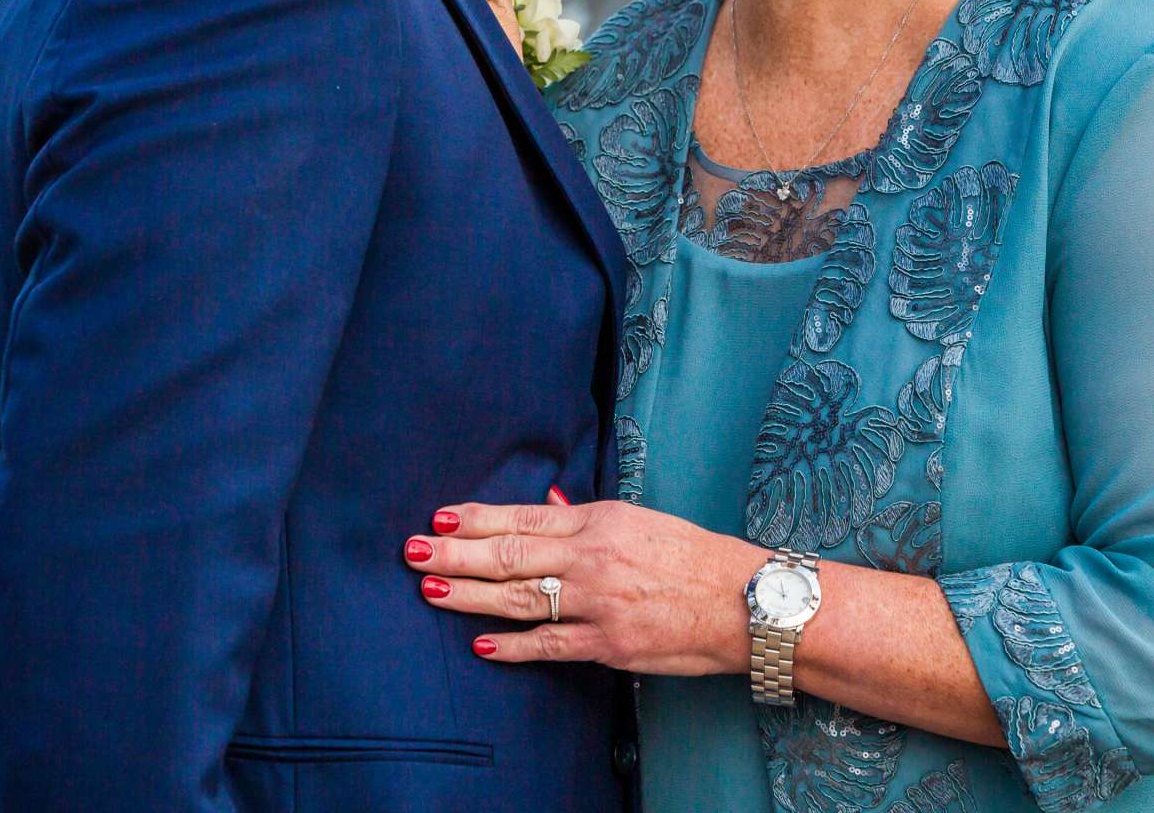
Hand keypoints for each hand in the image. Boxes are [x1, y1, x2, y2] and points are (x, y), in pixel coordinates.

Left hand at [404, 494, 768, 673]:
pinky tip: (481, 643)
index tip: (440, 518)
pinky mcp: (608, 643)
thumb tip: (550, 509)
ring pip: (520, 597)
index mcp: (601, 520)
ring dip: (469, 595)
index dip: (477, 519)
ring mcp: (598, 602)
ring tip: (431, 590)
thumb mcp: (642, 521)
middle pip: (510, 555)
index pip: (524, 518)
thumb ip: (590, 520)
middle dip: (455, 553)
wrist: (741, 600)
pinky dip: (514, 645)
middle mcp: (593, 557)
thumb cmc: (693, 558)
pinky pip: (550, 644)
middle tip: (412, 551)